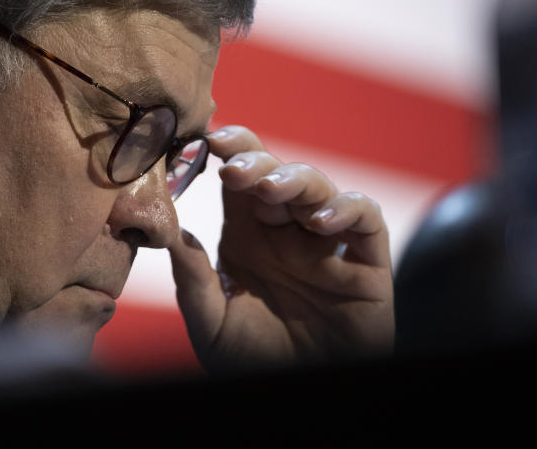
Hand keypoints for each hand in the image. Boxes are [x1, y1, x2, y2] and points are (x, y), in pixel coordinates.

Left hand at [169, 125, 394, 369]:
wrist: (299, 396)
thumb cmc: (253, 361)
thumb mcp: (211, 323)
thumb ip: (192, 279)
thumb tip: (170, 230)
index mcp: (247, 235)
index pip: (240, 177)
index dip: (229, 150)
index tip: (207, 139)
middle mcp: (287, 232)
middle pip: (275, 173)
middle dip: (255, 160)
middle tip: (232, 167)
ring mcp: (327, 244)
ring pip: (318, 186)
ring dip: (294, 179)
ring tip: (269, 189)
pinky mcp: (367, 263)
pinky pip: (366, 220)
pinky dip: (347, 210)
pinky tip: (320, 222)